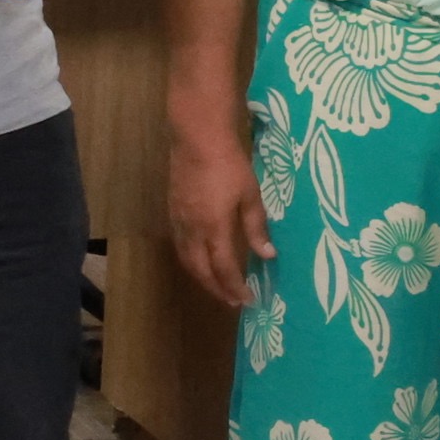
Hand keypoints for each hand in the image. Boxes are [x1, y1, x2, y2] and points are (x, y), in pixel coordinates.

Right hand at [167, 127, 271, 313]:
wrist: (197, 138)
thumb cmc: (229, 164)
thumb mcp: (250, 195)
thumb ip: (257, 227)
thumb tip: (267, 255)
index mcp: (214, 228)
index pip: (224, 268)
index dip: (235, 287)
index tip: (247, 301)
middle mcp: (192, 230)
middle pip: (200, 270)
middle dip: (216, 289)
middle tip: (231, 301)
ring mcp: (179, 221)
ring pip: (187, 260)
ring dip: (201, 277)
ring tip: (216, 286)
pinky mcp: (173, 211)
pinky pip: (180, 245)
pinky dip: (191, 260)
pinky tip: (201, 258)